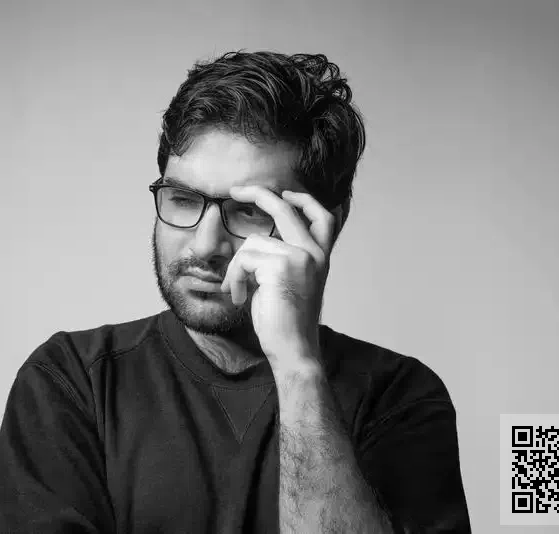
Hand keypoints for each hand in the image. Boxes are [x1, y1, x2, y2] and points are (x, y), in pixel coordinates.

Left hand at [219, 185, 335, 372]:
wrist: (293, 349)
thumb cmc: (285, 322)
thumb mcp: (289, 283)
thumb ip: (283, 259)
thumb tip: (258, 241)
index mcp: (321, 257)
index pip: (323, 217)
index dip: (305, 200)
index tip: (286, 192)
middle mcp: (315, 253)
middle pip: (286, 208)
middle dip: (258, 194)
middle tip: (235, 190)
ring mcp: (301, 256)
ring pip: (252, 242)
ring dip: (237, 267)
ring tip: (239, 290)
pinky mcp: (282, 264)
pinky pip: (244, 258)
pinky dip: (235, 277)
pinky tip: (239, 296)